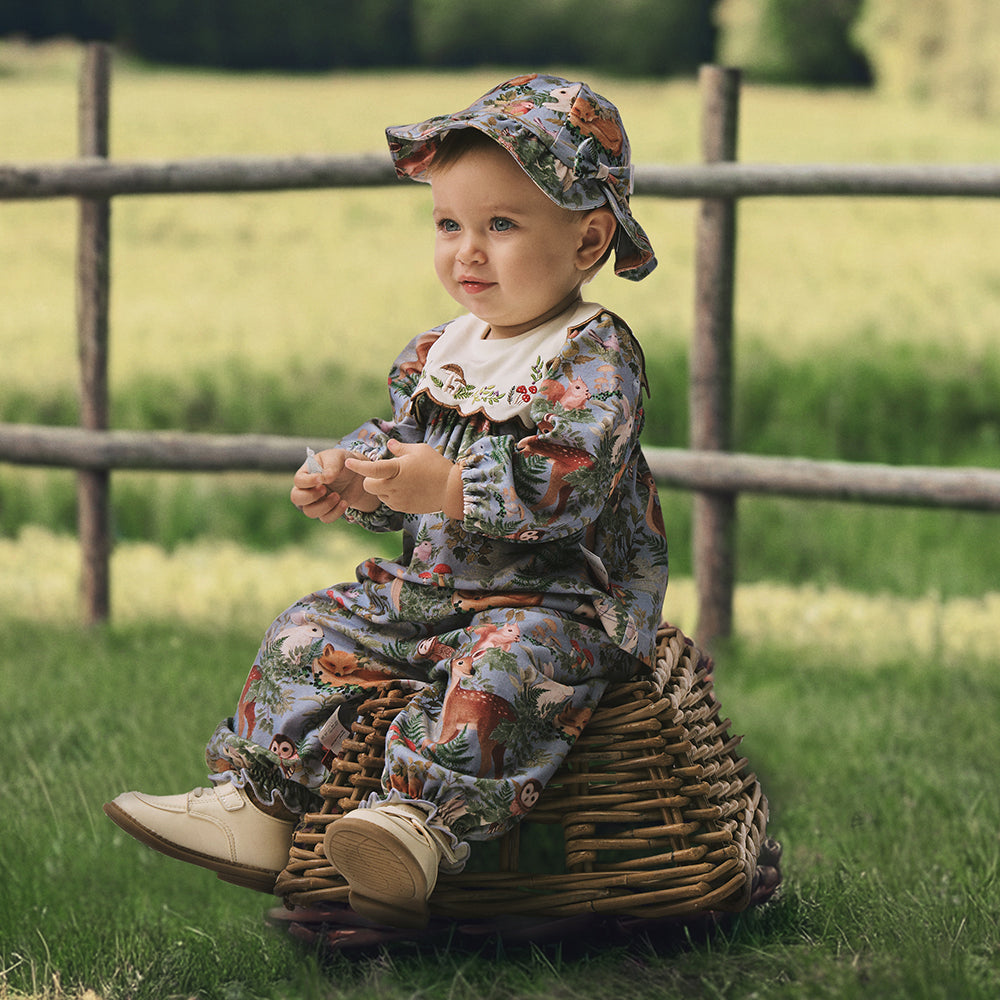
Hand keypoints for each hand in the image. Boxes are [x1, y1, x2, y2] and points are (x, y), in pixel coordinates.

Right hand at [290, 448, 379, 522]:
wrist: (358, 475)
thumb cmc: (343, 462)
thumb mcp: (338, 457)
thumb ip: (331, 466)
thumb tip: (325, 478)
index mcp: (306, 473)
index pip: (298, 480)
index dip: (307, 482)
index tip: (320, 479)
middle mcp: (307, 488)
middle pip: (296, 498)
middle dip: (310, 496)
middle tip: (324, 489)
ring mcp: (316, 501)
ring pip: (310, 512)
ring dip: (325, 506)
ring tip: (338, 496)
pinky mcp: (327, 511)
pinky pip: (325, 518)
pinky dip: (335, 513)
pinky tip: (344, 502)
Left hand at [344, 439, 462, 516]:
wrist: (451, 490)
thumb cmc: (436, 466)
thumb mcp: (419, 450)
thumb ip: (401, 448)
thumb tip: (390, 444)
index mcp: (396, 470)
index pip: (371, 469)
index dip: (357, 466)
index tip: (348, 462)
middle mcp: (394, 486)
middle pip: (368, 485)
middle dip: (370, 479)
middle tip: (382, 473)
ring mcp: (397, 499)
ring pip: (378, 494)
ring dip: (382, 488)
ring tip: (399, 481)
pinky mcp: (402, 508)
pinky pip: (389, 502)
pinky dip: (391, 496)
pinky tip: (405, 489)